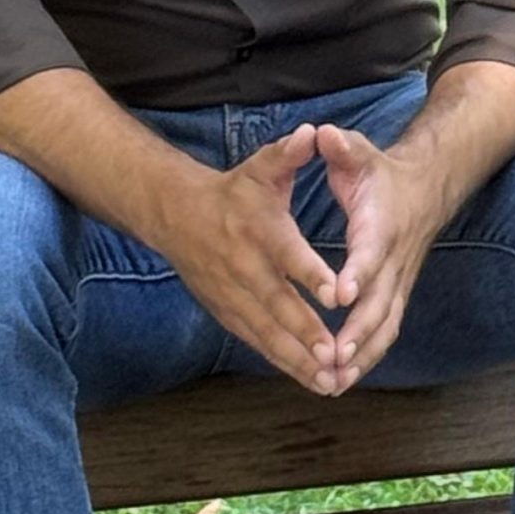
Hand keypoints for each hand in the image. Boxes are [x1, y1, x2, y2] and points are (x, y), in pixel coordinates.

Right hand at [149, 123, 345, 392]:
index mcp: (259, 230)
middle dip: (307, 332)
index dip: (310, 274)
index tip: (336, 294)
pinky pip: (257, 342)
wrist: (178, 216)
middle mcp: (246, 268)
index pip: (287, 255)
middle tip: (336, 355)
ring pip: (267, 333)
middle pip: (278, 305)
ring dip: (297, 358)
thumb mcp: (261, 166)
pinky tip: (308, 379)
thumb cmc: (234, 191)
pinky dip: (282, 362)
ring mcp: (234, 296)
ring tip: (328, 381)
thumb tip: (311, 132)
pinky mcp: (228, 313)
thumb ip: (288, 154)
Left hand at [314, 124, 451, 392]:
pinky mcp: (397, 295)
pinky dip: (368, 358)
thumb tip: (321, 133)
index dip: (358, 273)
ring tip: (335, 381)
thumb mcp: (360, 153)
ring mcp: (399, 281)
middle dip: (359, 331)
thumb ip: (341, 146)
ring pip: (386, 325)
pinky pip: (386, 332)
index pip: (372, 252)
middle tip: (335, 358)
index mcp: (381, 225)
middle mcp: (394, 259)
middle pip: (382, 302)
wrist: (425, 187)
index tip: (340, 294)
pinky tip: (344, 380)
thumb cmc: (380, 173)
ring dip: (363, 355)